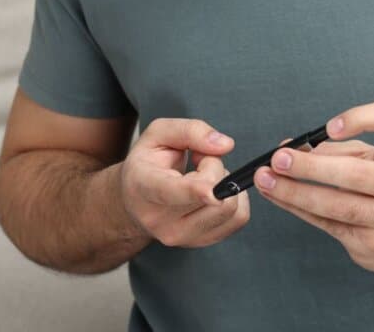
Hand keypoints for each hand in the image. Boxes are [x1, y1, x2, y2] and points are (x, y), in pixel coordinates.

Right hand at [118, 118, 250, 248]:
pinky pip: (239, 218)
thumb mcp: (158, 133)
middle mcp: (161, 220)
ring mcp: (182, 237)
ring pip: (231, 209)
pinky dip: (235, 199)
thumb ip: (191, 131)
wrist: (135, 201)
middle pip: (213, 196)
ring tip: (204, 177)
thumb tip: (225, 145)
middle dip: (215, 167)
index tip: (210, 191)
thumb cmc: (148, 163)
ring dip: (225, 184)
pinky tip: (214, 191)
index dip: (194, 190)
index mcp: (144, 188)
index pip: (171, 192)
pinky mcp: (202, 242)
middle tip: (199, 160)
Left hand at [255, 101, 373, 272]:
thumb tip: (288, 147)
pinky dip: (298, 208)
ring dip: (294, 191)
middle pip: (357, 173)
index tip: (329, 127)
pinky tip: (278, 196)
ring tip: (266, 179)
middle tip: (278, 158)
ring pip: (337, 205)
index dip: (362, 118)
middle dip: (311, 167)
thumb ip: (336, 147)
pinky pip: (328, 224)